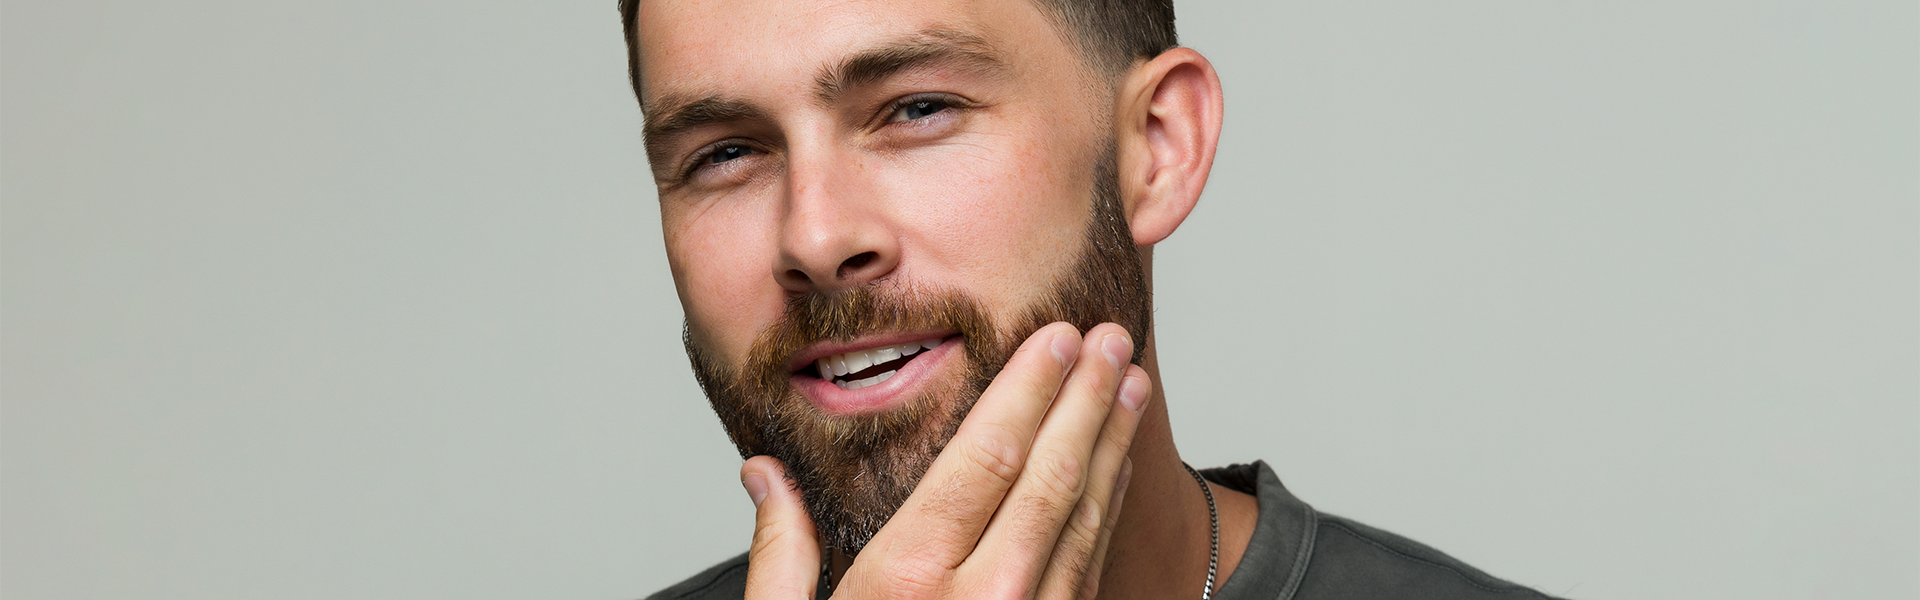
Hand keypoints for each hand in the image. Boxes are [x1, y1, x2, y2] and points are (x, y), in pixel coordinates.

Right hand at [739, 322, 1151, 598]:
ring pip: (1084, 521)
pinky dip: (1105, 512)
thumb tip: (763, 475)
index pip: (985, 458)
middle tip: (1115, 341)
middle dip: (1087, 401)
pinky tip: (1111, 476)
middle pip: (1049, 478)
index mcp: (907, 584)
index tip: (1059, 339)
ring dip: (1111, 448)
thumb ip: (777, 559)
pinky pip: (1089, 571)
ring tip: (1132, 388)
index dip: (1029, 390)